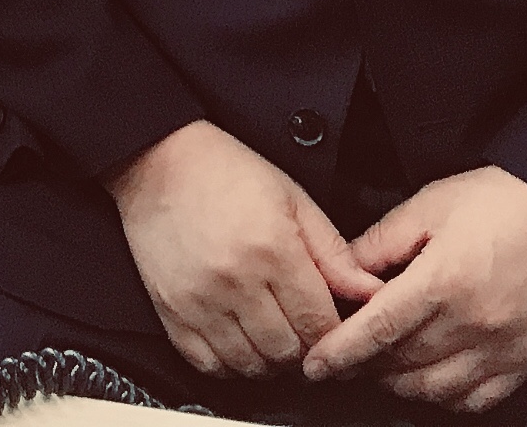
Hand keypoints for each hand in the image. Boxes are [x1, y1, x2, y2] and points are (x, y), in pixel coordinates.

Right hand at [106, 120, 378, 378]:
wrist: (158, 161)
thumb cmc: (225, 173)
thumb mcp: (293, 199)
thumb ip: (333, 252)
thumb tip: (368, 291)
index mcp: (273, 249)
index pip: (320, 323)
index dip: (335, 333)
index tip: (334, 326)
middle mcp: (236, 281)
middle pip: (288, 351)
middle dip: (305, 348)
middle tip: (304, 330)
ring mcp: (200, 302)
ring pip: (251, 366)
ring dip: (270, 360)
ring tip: (274, 335)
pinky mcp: (172, 313)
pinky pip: (209, 365)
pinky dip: (231, 365)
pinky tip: (240, 342)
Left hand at [303, 166, 526, 410]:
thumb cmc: (506, 199)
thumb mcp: (432, 203)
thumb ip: (383, 240)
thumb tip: (345, 268)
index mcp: (444, 280)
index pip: (378, 331)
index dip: (341, 352)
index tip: (316, 364)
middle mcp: (473, 323)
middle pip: (402, 364)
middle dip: (366, 366)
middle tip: (346, 357)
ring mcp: (503, 348)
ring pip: (436, 390)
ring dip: (402, 385)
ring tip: (385, 367)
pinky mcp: (526, 360)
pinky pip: (478, 399)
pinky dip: (447, 397)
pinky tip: (432, 379)